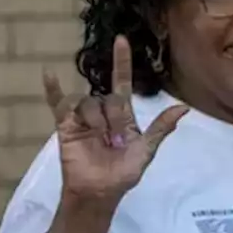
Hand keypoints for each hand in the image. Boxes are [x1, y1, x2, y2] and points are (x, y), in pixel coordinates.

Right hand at [43, 34, 187, 209]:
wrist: (100, 192)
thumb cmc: (123, 173)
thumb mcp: (147, 150)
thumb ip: (161, 127)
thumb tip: (184, 108)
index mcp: (123, 115)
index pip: (121, 81)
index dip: (122, 62)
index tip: (121, 40)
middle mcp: (102, 112)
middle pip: (107, 97)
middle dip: (113, 117)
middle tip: (116, 140)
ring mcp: (83, 118)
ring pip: (87, 102)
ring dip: (96, 120)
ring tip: (100, 140)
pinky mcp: (65, 126)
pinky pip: (58, 104)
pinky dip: (53, 90)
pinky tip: (49, 74)